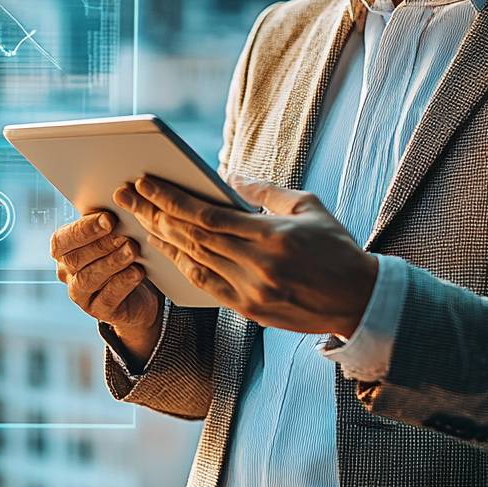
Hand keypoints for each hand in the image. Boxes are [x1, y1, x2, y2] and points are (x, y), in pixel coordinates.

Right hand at [50, 211, 161, 349]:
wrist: (140, 290)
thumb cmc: (121, 251)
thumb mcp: (112, 234)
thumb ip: (107, 221)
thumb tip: (120, 198)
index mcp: (63, 250)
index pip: (63, 240)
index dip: (84, 230)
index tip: (109, 219)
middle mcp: (67, 273)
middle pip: (76, 260)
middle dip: (101, 245)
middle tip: (125, 235)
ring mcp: (81, 295)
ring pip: (90, 279)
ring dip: (113, 262)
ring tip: (133, 250)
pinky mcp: (99, 312)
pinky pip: (107, 298)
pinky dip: (123, 283)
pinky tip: (138, 272)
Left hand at [112, 173, 377, 336]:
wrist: (359, 300)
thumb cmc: (336, 247)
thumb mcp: (307, 206)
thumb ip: (265, 192)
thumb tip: (230, 175)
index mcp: (272, 236)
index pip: (207, 215)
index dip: (171, 198)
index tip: (147, 183)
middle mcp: (257, 266)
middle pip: (192, 237)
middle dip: (155, 213)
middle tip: (128, 196)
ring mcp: (252, 292)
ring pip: (193, 262)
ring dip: (162, 239)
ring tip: (139, 219)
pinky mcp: (251, 310)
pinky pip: (206, 286)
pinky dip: (183, 267)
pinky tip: (166, 251)